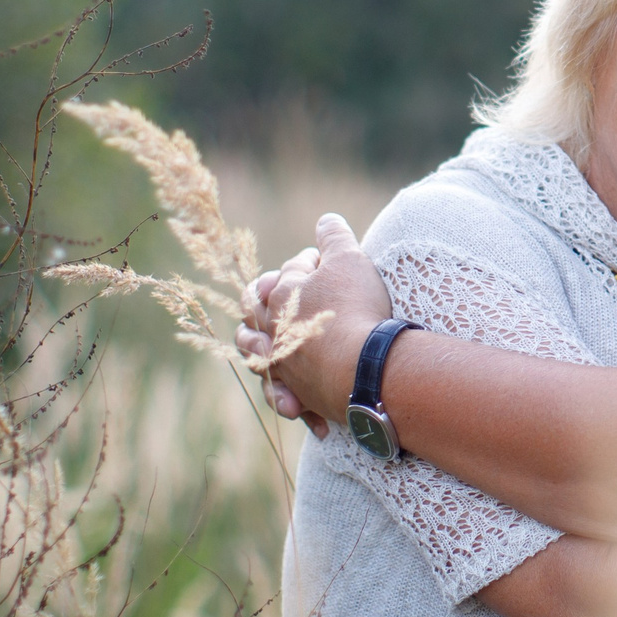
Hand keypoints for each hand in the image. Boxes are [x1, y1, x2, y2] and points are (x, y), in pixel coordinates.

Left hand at [235, 213, 393, 437]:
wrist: (363, 367)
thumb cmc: (354, 307)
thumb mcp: (349, 259)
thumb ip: (334, 236)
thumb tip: (326, 218)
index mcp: (281, 295)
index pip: (287, 272)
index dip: (307, 263)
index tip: (324, 262)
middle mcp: (273, 329)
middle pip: (253, 312)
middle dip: (261, 302)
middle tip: (273, 296)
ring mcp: (282, 363)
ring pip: (255, 353)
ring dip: (258, 347)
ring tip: (267, 345)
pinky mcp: (298, 393)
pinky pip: (281, 394)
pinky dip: (286, 394)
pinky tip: (295, 397)